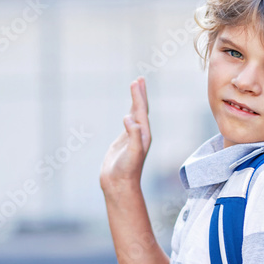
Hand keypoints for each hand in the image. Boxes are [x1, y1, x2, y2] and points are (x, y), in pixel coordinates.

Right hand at [100, 77, 151, 194]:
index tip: (136, 82)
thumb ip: (133, 136)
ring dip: (135, 102)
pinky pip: (129, 124)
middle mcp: (140, 134)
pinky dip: (129, 114)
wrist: (120, 184)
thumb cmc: (126, 171)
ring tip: (135, 89)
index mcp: (143, 135)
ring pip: (135, 115)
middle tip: (139, 79)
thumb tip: (130, 119)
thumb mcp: (132, 153)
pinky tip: (128, 113)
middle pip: (141, 110)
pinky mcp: (124, 142)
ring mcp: (132, 138)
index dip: (139, 96)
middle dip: (140, 94)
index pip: (141, 111)